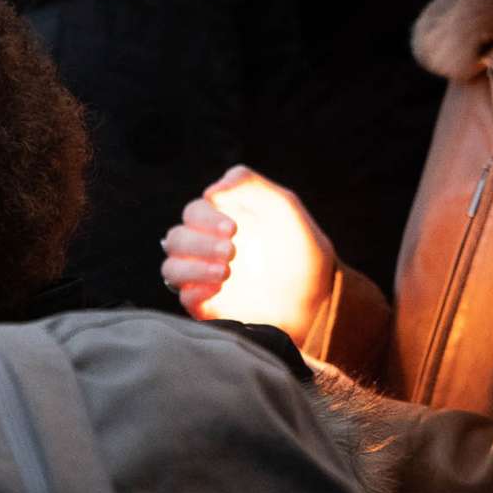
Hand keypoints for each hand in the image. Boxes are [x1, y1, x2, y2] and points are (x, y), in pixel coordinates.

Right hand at [160, 166, 334, 337]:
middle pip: (176, 238)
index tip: (233, 228)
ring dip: (193, 267)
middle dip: (200, 243)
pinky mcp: (207, 307)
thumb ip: (250, 186)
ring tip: (226, 272)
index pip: (194, 211)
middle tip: (232, 252)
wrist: (320, 298)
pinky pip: (183, 297)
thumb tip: (212, 191)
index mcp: (223, 221)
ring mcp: (206, 278)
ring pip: (171, 267)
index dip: (206, 217)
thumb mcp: (284, 208)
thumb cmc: (303, 249)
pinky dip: (194, 291)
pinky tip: (218, 290)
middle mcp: (209, 247)